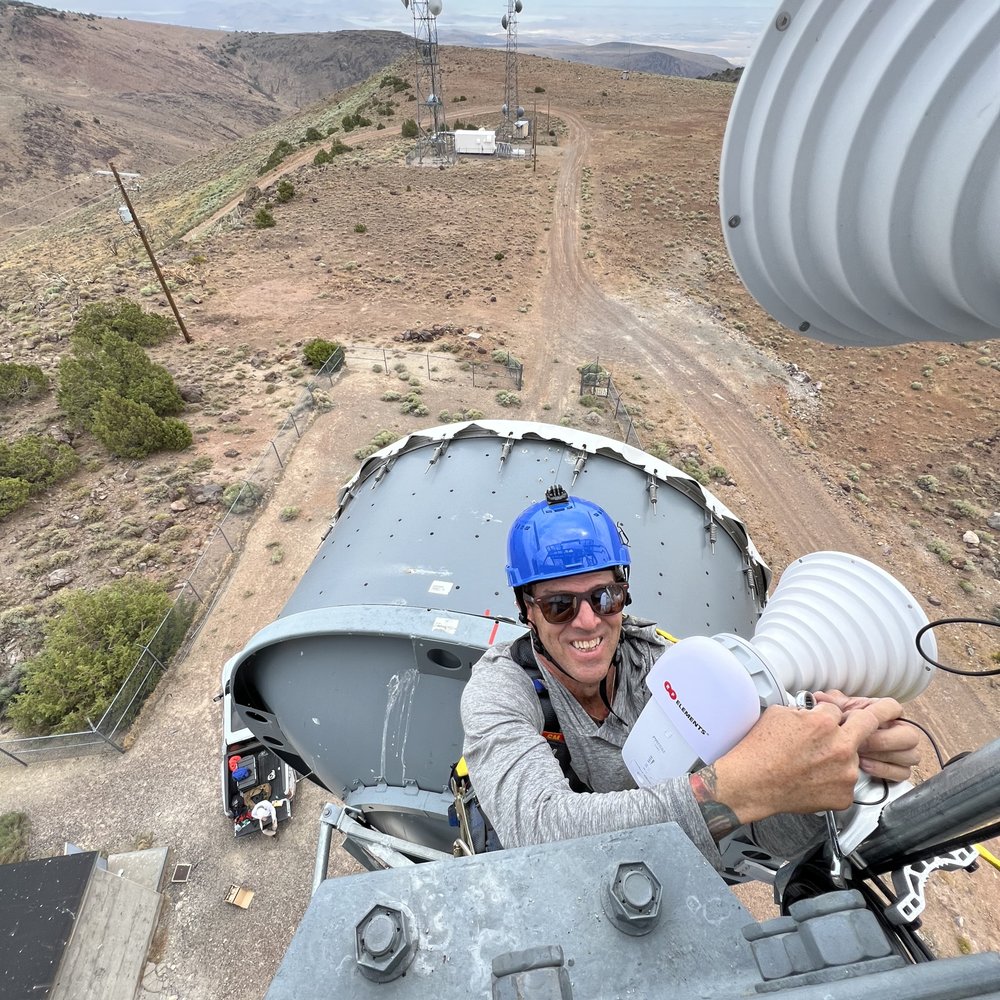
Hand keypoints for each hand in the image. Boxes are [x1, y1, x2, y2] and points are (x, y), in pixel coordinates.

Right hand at [709, 698, 899, 823]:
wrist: (752, 784)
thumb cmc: (759, 749)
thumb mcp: (780, 714)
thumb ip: (807, 712)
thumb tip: (816, 711)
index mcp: (824, 723)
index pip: (839, 708)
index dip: (830, 711)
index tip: (837, 711)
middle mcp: (840, 748)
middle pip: (865, 727)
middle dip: (873, 718)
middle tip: (889, 710)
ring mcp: (845, 774)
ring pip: (852, 756)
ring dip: (840, 755)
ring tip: (813, 762)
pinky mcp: (843, 796)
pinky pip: (845, 781)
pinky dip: (834, 779)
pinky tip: (813, 778)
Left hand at [813, 690, 920, 781]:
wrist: (836, 751)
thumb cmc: (841, 727)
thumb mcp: (836, 712)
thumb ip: (831, 703)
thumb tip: (820, 698)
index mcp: (886, 713)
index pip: (895, 708)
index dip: (883, 713)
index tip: (865, 718)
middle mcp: (900, 731)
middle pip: (909, 736)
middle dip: (883, 740)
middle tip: (860, 742)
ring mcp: (904, 752)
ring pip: (910, 755)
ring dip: (883, 755)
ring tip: (859, 754)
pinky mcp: (900, 770)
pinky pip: (903, 772)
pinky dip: (884, 769)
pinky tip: (864, 765)